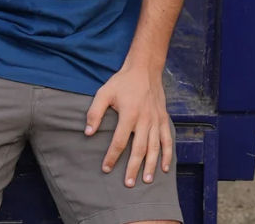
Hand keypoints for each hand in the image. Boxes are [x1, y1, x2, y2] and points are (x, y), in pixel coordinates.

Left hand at [84, 65, 172, 187]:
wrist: (144, 70)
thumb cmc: (122, 82)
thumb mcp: (104, 93)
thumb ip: (94, 113)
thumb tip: (88, 133)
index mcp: (129, 114)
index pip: (119, 141)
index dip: (112, 156)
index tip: (106, 168)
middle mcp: (145, 120)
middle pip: (139, 149)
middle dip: (133, 167)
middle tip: (128, 184)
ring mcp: (156, 121)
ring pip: (154, 147)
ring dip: (151, 165)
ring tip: (146, 180)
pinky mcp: (164, 119)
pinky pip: (167, 140)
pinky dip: (167, 155)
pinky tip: (165, 168)